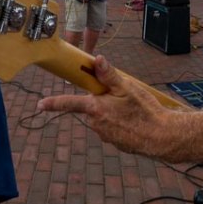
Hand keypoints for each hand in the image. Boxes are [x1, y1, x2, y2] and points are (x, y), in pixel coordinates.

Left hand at [38, 55, 171, 157]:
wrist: (162, 137)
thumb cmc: (145, 110)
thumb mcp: (127, 87)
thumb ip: (109, 75)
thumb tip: (96, 60)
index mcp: (96, 108)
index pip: (70, 103)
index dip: (53, 103)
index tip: (40, 104)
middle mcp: (96, 123)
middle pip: (92, 108)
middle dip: (102, 101)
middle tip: (122, 98)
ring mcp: (105, 135)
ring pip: (103, 118)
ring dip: (112, 113)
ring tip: (132, 112)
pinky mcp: (115, 143)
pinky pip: (113, 129)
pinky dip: (121, 124)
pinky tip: (134, 122)